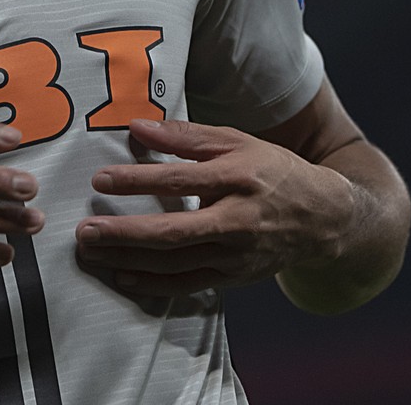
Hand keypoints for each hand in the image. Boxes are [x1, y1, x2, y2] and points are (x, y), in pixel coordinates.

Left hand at [74, 117, 354, 297]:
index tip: (99, 180)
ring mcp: (237, 254)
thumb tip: (136, 126)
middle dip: (125, 234)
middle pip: (174, 232)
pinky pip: (189, 284)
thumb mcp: (236, 142)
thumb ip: (185, 136)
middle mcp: (238, 220)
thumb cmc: (272, 171)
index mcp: (237, 178)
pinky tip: (123, 277)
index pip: (180, 180)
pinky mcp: (235, 277)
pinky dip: (155, 284)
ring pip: (176, 263)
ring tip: (92, 252)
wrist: (325, 218)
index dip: (138, 181)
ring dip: (130, 260)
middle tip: (85, 232)